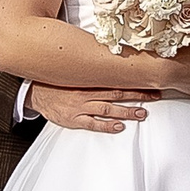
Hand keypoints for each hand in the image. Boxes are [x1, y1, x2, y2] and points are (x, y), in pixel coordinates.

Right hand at [25, 81, 151, 134]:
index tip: (150, 80)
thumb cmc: (57, 83)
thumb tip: (111, 64)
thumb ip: (92, 71)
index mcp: (89, 80)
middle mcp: (87, 92)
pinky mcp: (74, 119)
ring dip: (126, 111)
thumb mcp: (75, 72)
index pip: (116, 79)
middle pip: (117, 93)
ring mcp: (81, 107)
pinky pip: (92, 123)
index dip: (134, 80)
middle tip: (154, 96)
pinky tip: (118, 127)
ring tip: (142, 113)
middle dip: (137, 95)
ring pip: (108, 109)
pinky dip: (106, 125)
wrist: (35, 93)